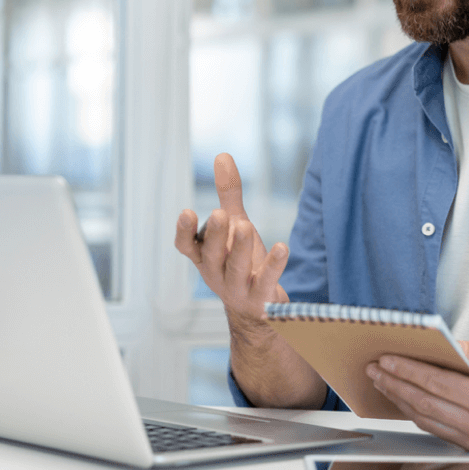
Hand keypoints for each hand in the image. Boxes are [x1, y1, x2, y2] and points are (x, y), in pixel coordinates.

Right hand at [174, 153, 289, 323]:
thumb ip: (228, 194)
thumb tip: (222, 155)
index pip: (187, 246)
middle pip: (213, 256)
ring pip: (237, 270)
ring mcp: (238, 289)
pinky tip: (283, 248)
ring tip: (246, 226)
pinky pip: (267, 282)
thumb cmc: (240, 262)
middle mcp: (217, 274)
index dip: (185, 231)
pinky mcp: (261, 299)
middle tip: (220, 214)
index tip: (187, 212)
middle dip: (216, 235)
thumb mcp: (234, 226)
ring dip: (240, 249)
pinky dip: (274, 266)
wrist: (255, 313)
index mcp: (205, 257)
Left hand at [366, 341, 468, 451]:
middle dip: (394, 384)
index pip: (435, 384)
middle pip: (423, 404)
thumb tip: (448, 343)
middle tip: (373, 369)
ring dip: (400, 400)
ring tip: (382, 382)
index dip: (406, 370)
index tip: (386, 358)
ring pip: (426, 420)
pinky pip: (437, 429)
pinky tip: (405, 400)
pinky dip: (417, 413)